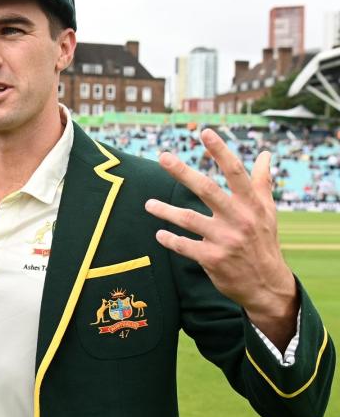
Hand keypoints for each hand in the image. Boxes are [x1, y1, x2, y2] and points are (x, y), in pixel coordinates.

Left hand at [144, 129, 297, 346]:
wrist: (267, 285)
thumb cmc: (264, 241)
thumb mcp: (267, 211)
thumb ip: (262, 182)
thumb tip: (265, 154)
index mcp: (252, 204)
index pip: (235, 172)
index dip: (220, 151)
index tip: (204, 132)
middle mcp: (238, 219)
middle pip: (206, 189)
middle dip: (183, 172)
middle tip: (163, 157)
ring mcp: (224, 240)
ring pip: (188, 219)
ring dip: (165, 211)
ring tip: (148, 204)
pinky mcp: (212, 259)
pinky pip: (184, 246)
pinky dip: (170, 239)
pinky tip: (159, 234)